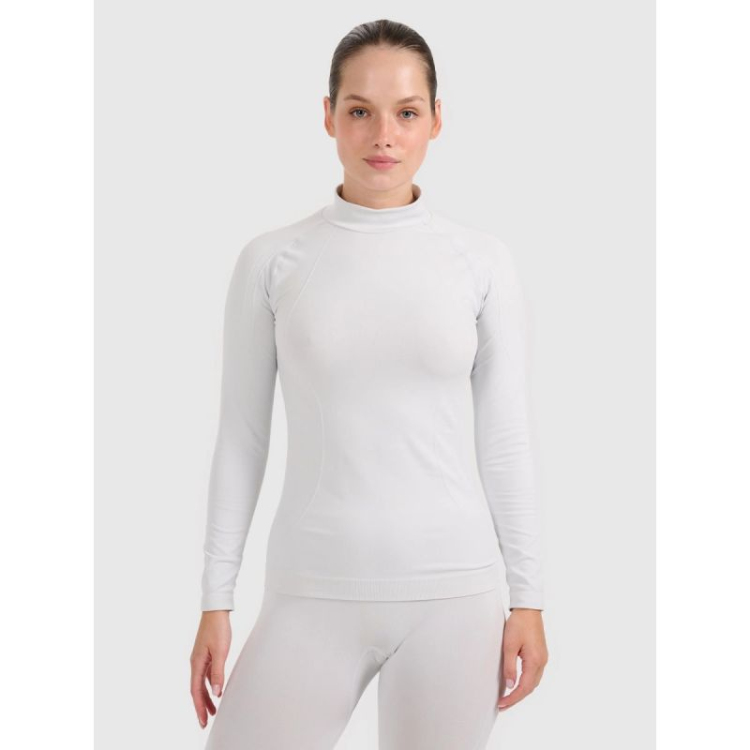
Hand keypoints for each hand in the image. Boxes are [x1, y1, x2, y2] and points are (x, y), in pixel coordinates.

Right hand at [190, 611, 231, 728]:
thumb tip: (216, 693)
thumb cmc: (218, 628)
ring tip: (213, 710)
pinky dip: (210, 685)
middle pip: (197, 690)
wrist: (216, 610)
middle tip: (205, 722)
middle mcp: (196, 662)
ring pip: (201, 683)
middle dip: (201, 706)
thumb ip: (218, 672)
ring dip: (206, 697)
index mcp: (196, 663)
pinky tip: (217, 690)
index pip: (196, 691)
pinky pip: (206, 675)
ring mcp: (200, 658)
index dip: (198, 707)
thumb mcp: (221, 651)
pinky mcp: (206, 654)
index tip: (202, 721)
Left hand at [497, 608, 547, 710]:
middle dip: (516, 698)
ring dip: (521, 691)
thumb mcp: (509, 645)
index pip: (524, 688)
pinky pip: (534, 674)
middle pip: (530, 688)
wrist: (528, 608)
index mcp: (535, 661)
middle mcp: (542, 662)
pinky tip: (517, 683)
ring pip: (533, 682)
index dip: (512, 698)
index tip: (501, 704)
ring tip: (508, 697)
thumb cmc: (519, 624)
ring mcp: (542, 658)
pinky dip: (525, 682)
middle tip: (502, 705)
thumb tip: (510, 685)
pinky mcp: (540, 654)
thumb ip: (510, 666)